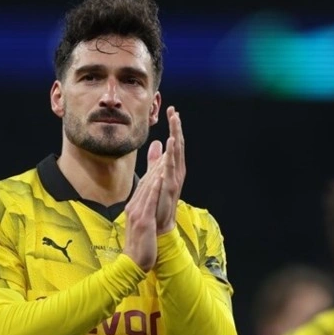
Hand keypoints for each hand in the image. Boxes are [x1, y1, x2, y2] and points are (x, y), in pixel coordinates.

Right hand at [123, 139, 163, 271]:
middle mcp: (134, 206)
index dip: (155, 166)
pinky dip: (153, 190)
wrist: (133, 262)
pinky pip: (149, 203)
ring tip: (165, 155)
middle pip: (147, 181)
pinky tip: (159, 179)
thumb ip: (146, 207)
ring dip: (156, 170)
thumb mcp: (143, 222)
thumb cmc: (140, 243)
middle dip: (157, 162)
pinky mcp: (143, 221)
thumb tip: (150, 198)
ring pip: (148, 188)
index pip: (146, 183)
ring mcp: (138, 213)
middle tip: (167, 144)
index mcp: (135, 205)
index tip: (165, 151)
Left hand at [156, 106, 185, 234]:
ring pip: (177, 153)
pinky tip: (172, 142)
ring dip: (177, 136)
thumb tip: (157, 143)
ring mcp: (175, 178)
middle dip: (177, 127)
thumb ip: (156, 160)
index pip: (175, 143)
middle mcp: (177, 171)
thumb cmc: (158, 201)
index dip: (174, 127)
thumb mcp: (155, 175)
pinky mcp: (171, 185)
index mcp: (172, 167)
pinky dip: (172, 154)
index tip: (172, 111)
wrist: (159, 223)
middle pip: (178, 144)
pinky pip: (172, 167)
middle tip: (174, 111)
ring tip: (175, 121)